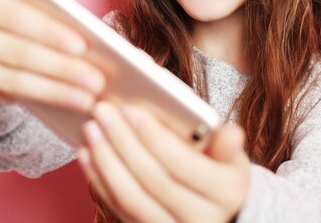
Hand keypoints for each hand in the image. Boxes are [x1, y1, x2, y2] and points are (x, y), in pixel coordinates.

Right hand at [0, 0, 104, 111]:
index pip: (11, 16)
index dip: (48, 33)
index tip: (82, 46)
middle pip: (14, 55)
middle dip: (60, 70)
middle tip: (97, 81)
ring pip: (9, 82)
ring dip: (53, 93)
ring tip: (87, 99)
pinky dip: (33, 100)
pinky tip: (61, 103)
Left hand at [77, 101, 250, 222]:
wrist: (217, 215)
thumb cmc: (221, 175)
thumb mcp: (233, 159)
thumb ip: (226, 145)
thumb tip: (231, 133)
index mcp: (226, 194)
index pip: (182, 164)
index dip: (154, 138)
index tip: (130, 109)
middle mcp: (200, 220)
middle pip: (152, 180)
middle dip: (123, 143)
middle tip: (101, 112)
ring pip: (130, 198)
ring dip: (105, 161)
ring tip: (90, 130)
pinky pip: (119, 208)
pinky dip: (99, 180)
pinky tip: (87, 154)